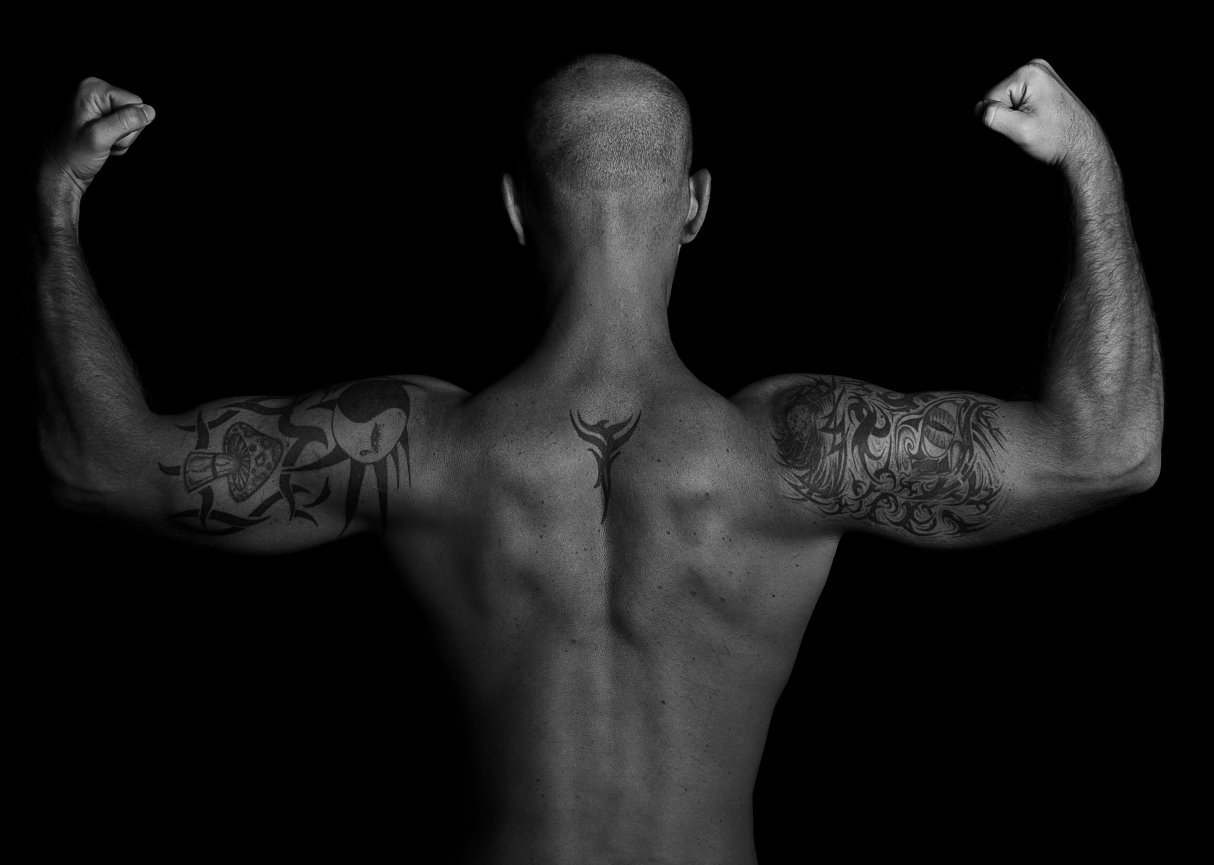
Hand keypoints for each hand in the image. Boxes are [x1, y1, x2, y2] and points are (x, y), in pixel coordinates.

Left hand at [40, 77, 155, 200]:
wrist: (58, 171)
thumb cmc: (71, 155)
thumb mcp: (100, 137)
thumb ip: (125, 122)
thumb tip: (149, 111)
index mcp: (93, 89)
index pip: (135, 102)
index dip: (128, 124)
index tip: (107, 134)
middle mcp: (95, 93)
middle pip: (134, 112)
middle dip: (125, 132)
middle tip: (104, 142)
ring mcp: (99, 106)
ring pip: (132, 124)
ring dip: (121, 140)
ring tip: (101, 145)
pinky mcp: (102, 119)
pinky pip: (125, 131)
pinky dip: (117, 143)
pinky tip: (101, 146)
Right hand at [975, 60, 1107, 169]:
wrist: (1083, 146)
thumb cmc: (1058, 139)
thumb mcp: (1021, 130)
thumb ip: (994, 117)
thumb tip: (979, 109)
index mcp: (1029, 73)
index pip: (990, 96)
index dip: (1000, 117)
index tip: (1021, 126)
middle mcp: (1035, 67)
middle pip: (998, 95)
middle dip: (1008, 115)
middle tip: (1029, 126)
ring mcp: (1041, 74)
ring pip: (1007, 99)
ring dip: (1015, 115)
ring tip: (1036, 123)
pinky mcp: (1043, 83)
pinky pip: (1018, 99)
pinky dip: (1023, 112)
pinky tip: (1038, 119)